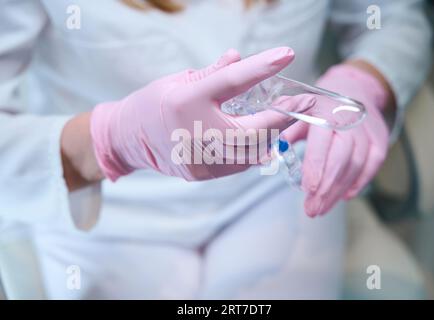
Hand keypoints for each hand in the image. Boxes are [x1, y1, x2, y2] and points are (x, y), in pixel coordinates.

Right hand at [90, 47, 315, 180]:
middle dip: (283, 117)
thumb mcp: (178, 80)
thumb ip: (213, 72)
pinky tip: (262, 140)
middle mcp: (194, 132)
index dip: (262, 67)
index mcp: (187, 100)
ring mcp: (199, 158)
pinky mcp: (202, 173)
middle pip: (252, 129)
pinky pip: (238, 165)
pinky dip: (254, 151)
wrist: (128, 138)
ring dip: (273, 136)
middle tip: (304, 104)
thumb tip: (239, 57)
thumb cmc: (154, 103)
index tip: (287, 54)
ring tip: (286, 121)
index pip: (231, 81)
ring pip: (250, 153)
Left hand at [284, 64, 389, 216]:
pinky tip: (345, 196)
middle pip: (342, 158)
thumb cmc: (318, 105)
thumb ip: (282, 131)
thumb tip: (265, 154)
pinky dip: (360, 182)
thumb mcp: (296, 111)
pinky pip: (373, 164)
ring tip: (322, 208)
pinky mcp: (379, 139)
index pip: (322, 142)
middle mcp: (349, 120)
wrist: (352, 87)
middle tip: (312, 209)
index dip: (316, 167)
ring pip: (357, 164)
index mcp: (324, 111)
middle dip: (326, 187)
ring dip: (339, 190)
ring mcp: (367, 130)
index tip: (308, 190)